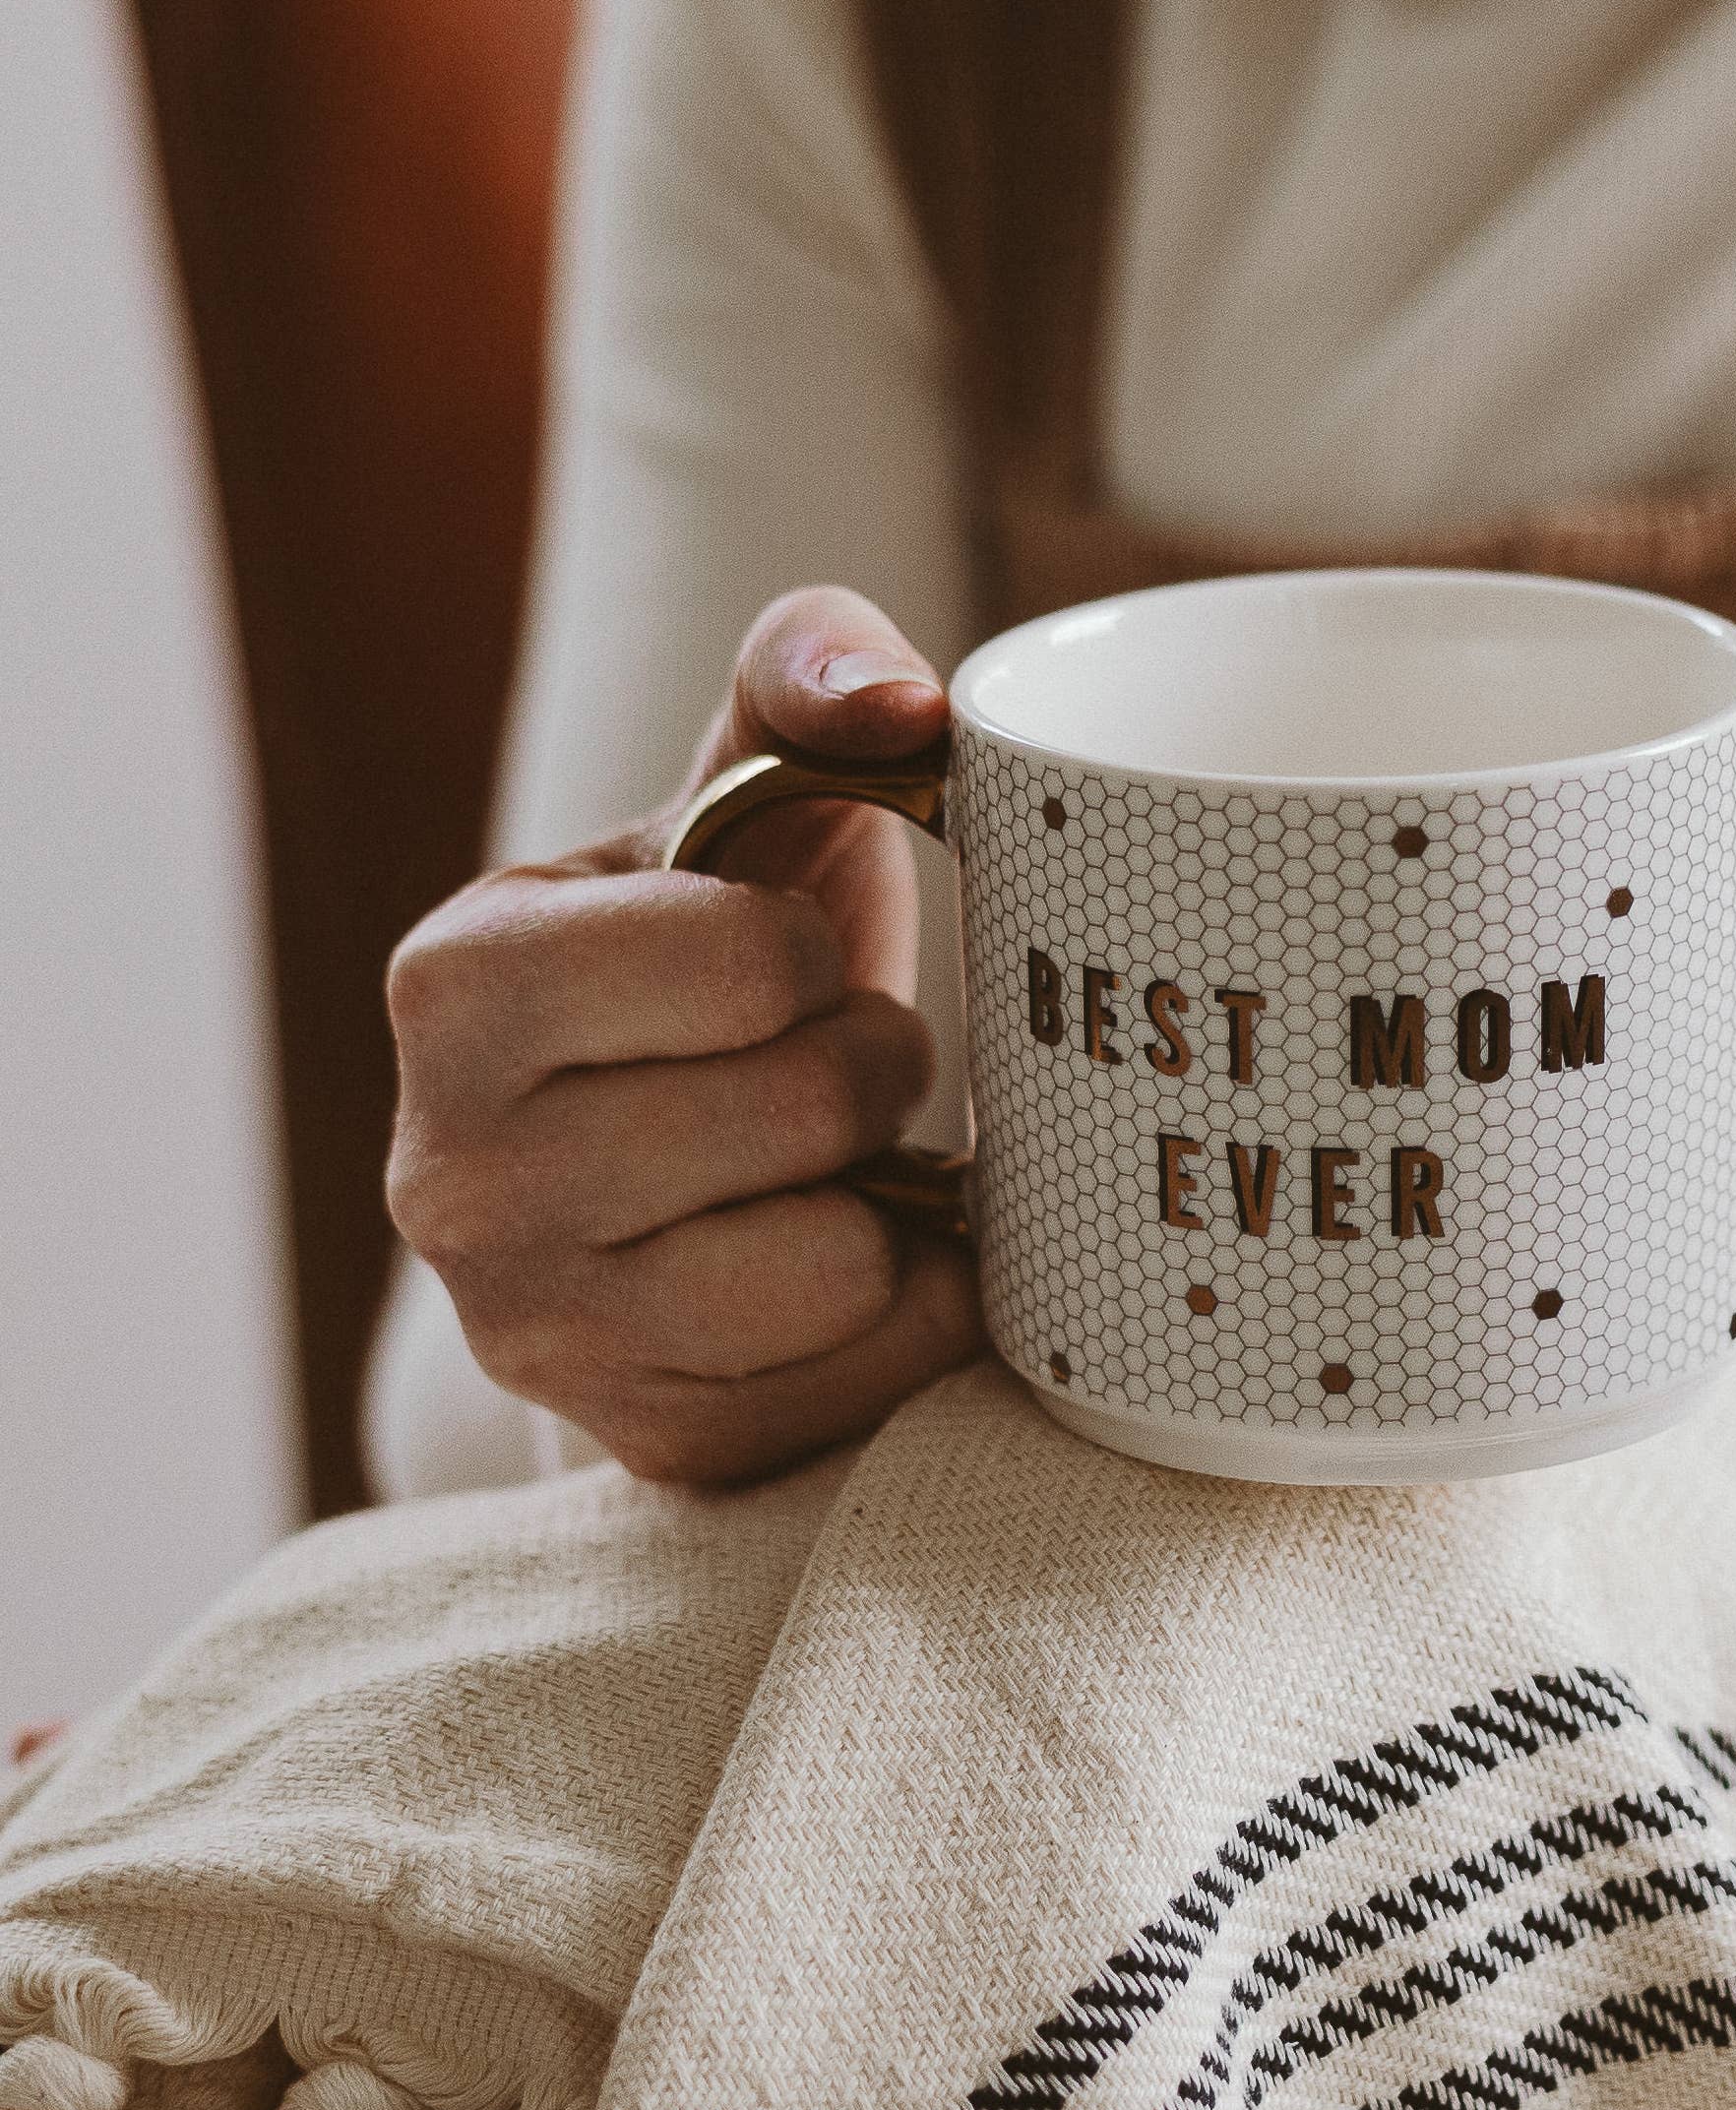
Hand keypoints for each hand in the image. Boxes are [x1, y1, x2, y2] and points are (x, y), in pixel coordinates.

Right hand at [386, 587, 981, 1484]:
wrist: (704, 1141)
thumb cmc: (739, 932)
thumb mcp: (754, 776)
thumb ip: (813, 668)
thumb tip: (899, 703)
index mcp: (456, 983)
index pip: (748, 959)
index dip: (813, 949)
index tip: (776, 958)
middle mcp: (450, 1178)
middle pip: (804, 1111)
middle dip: (865, 1068)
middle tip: (827, 1064)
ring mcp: (538, 1334)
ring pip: (833, 1263)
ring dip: (886, 1192)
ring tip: (831, 1157)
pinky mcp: (648, 1441)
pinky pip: (868, 1378)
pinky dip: (912, 1308)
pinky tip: (858, 1251)